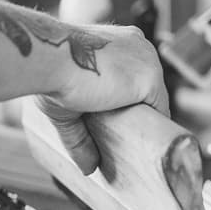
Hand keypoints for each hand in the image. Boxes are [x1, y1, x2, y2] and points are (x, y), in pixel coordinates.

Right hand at [36, 25, 169, 173]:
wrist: (50, 57)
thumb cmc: (50, 70)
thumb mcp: (67, 102)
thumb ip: (81, 134)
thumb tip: (87, 168)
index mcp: (121, 41)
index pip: (135, 74)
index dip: (128, 99)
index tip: (117, 120)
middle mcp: (140, 45)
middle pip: (148, 87)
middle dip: (138, 112)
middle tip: (123, 140)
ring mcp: (148, 62)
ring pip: (155, 100)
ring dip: (145, 122)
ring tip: (131, 146)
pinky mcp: (150, 80)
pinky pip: (160, 112)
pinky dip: (152, 129)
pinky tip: (142, 144)